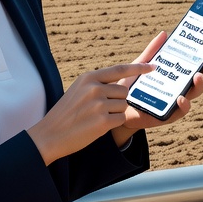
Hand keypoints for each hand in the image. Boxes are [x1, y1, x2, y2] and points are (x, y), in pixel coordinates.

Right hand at [27, 62, 152, 164]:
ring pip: (124, 105)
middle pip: (124, 91)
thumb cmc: (67, 113)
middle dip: (117, 100)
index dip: (139, 67)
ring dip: (115, 113)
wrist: (49, 135)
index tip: (153, 66)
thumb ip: (99, 83)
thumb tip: (124, 83)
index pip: (120, 69)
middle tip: (98, 109)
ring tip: (95, 117)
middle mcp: (94, 88)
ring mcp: (98, 104)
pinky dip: (113, 123)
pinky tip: (97, 126)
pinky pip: (121, 119)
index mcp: (89, 77)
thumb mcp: (79, 90)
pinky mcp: (102, 121)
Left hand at [112, 31, 202, 142]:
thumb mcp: (140, 66)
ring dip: (198, 86)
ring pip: (193, 94)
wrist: (117, 108)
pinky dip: (184, 104)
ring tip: (196, 77)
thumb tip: (164, 34)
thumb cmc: (129, 86)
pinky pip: (181, 111)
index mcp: (174, 75)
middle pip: (198, 80)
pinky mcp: (168, 115)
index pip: (195, 66)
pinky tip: (180, 98)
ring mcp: (175, 101)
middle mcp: (178, 87)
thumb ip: (152, 52)